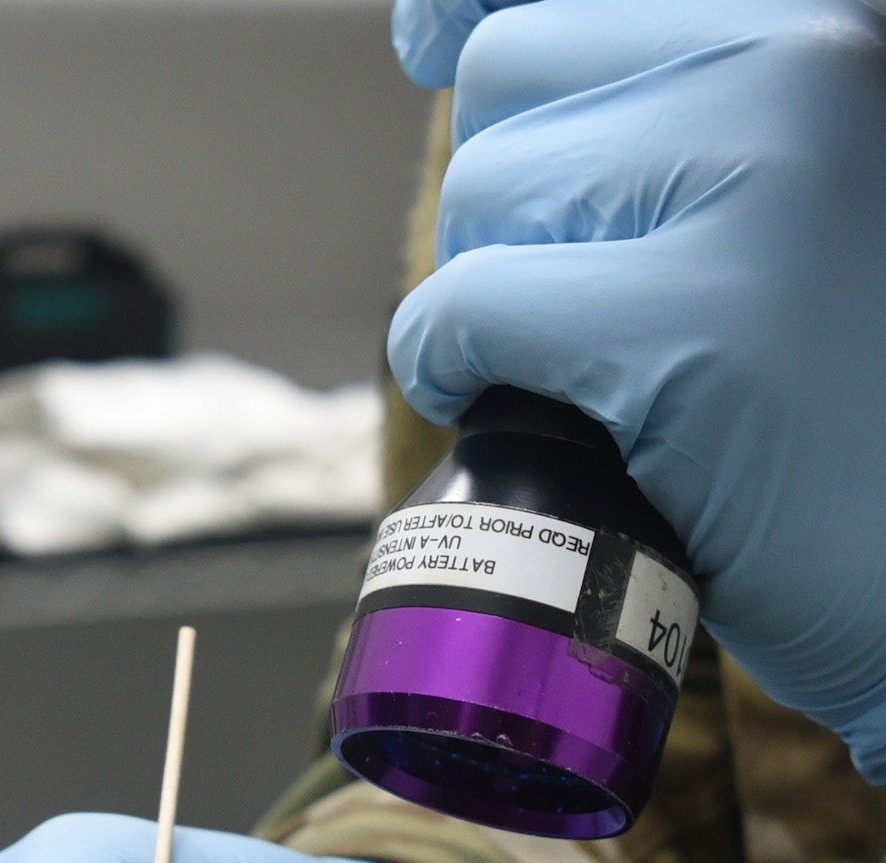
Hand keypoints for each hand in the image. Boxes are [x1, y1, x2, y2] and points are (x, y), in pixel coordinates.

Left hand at [387, 0, 885, 780]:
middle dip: (506, 199)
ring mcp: (763, 185)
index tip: (429, 39)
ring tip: (588, 367)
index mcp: (832, 25)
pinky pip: (470, 310)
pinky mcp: (700, 329)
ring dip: (488, 294)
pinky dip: (455, 371)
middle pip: (514, 72)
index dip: (475, 8)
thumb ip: (687, 108)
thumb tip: (463, 37)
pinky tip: (530, 412)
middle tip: (581, 302)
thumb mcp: (807, 191)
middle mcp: (809, 64)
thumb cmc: (859, 397)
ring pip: (483, 190)